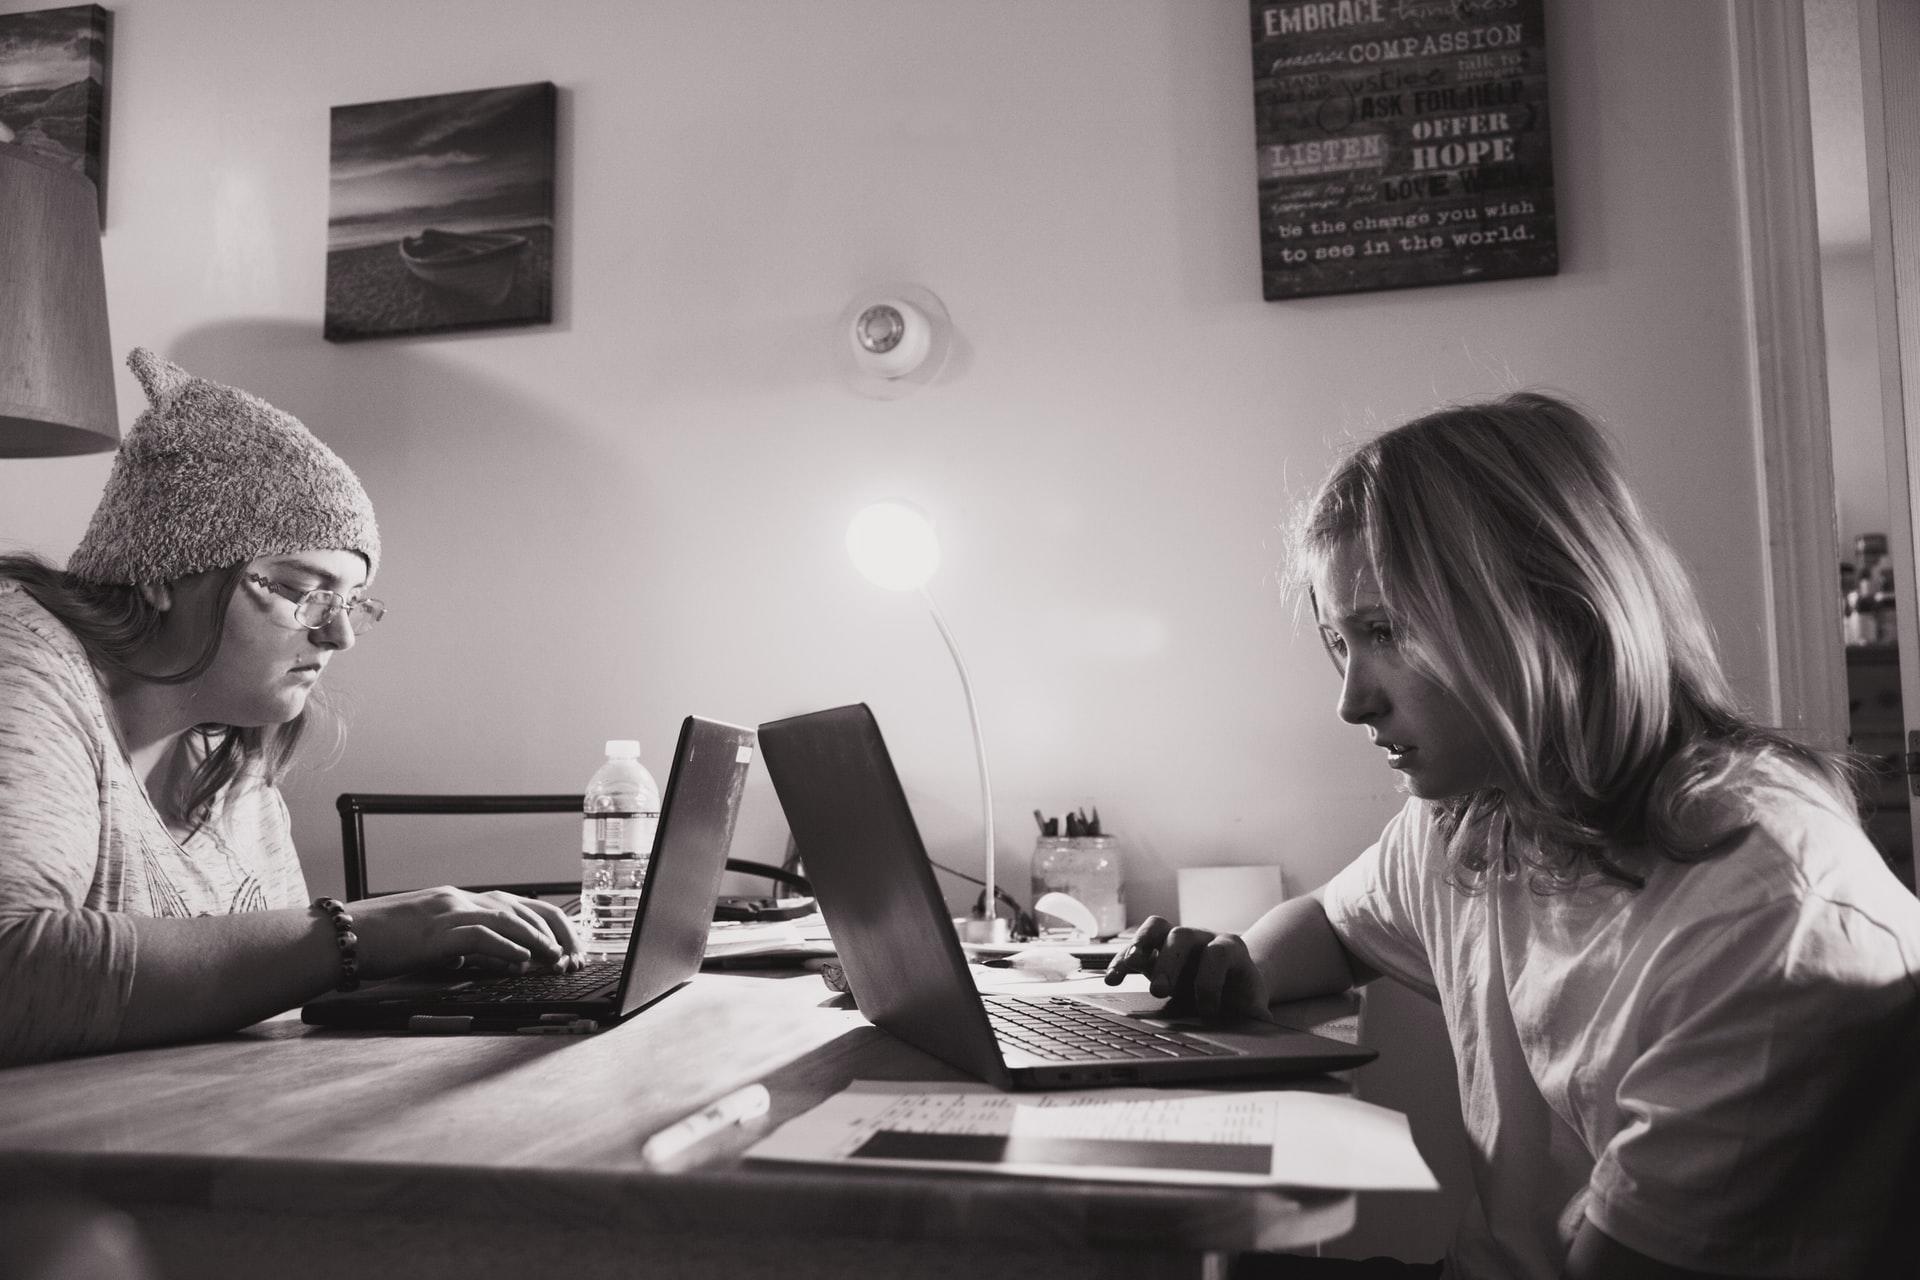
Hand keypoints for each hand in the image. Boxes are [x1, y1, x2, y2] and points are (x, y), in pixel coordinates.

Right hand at [346, 887, 583, 978]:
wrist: (338, 938)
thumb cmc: (380, 944)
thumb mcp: (432, 943)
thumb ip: (468, 947)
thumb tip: (505, 960)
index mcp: (460, 900)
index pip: (520, 905)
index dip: (550, 925)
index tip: (571, 947)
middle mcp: (459, 899)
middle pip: (524, 907)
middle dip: (556, 933)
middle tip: (576, 957)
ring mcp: (446, 911)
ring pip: (508, 918)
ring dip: (538, 940)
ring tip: (559, 959)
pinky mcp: (433, 931)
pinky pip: (479, 935)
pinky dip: (505, 948)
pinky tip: (523, 961)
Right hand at [1102, 915, 1267, 1017]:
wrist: (1232, 982)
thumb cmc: (1241, 996)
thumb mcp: (1253, 1007)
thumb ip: (1257, 1018)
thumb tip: (1263, 1030)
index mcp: (1230, 948)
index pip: (1219, 953)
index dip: (1211, 981)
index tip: (1207, 1011)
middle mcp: (1202, 937)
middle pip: (1182, 936)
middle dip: (1169, 963)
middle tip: (1160, 991)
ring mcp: (1176, 939)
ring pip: (1156, 928)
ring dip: (1139, 947)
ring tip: (1126, 969)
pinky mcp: (1156, 949)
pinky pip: (1136, 944)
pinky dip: (1123, 959)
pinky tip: (1113, 978)